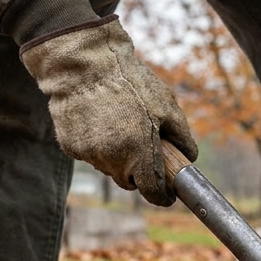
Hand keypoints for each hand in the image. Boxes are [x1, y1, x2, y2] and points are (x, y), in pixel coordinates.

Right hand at [20, 16, 196, 205]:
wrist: (84, 65)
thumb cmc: (130, 82)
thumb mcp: (166, 105)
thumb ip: (182, 137)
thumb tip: (189, 158)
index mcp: (139, 151)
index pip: (152, 192)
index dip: (162, 196)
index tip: (167, 193)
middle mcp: (113, 159)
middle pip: (129, 182)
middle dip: (138, 172)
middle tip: (142, 147)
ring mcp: (89, 154)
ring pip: (109, 168)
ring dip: (117, 156)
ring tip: (118, 124)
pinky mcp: (70, 148)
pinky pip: (90, 155)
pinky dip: (97, 145)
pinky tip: (98, 120)